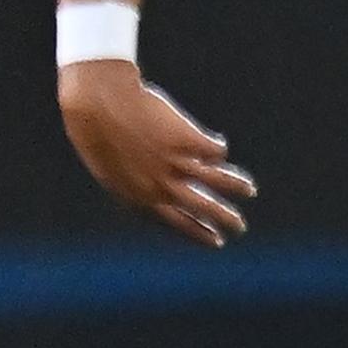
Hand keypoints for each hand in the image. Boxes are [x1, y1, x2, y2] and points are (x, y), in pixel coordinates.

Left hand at [60, 63, 256, 246]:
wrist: (97, 105)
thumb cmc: (97, 135)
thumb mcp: (112, 169)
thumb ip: (137, 186)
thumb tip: (164, 193)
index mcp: (140, 198)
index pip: (177, 223)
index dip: (199, 233)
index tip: (217, 241)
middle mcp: (162, 185)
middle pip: (203, 208)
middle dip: (225, 218)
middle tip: (240, 226)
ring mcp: (176, 163)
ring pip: (218, 180)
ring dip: (237, 187)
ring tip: (249, 190)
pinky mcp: (188, 140)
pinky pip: (214, 150)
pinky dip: (217, 148)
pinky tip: (217, 142)